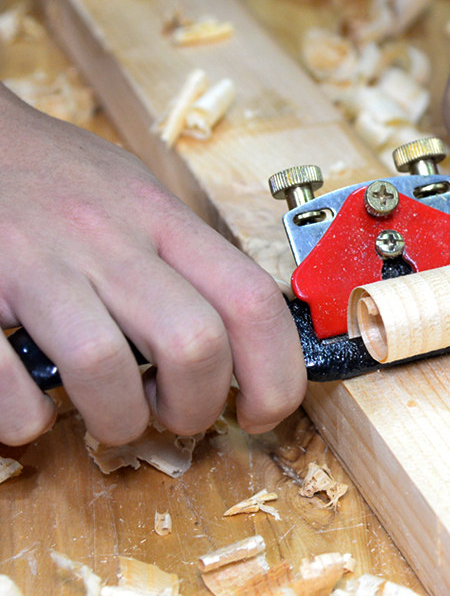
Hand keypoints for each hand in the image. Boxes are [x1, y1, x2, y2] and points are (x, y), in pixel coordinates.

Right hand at [0, 87, 305, 444]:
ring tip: (113, 414)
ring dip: (120, 420)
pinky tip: (32, 408)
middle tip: (178, 413)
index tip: (266, 410)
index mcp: (161, 216)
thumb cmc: (59, 175)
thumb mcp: (139, 194)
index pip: (252, 300)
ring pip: (106, 366)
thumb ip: (186, 257)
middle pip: (194, 343)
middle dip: (199, 406)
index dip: (276, 374)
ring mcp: (39, 261)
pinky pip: (9, 384)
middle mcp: (109, 236)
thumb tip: (242, 331)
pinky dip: (26, 419)